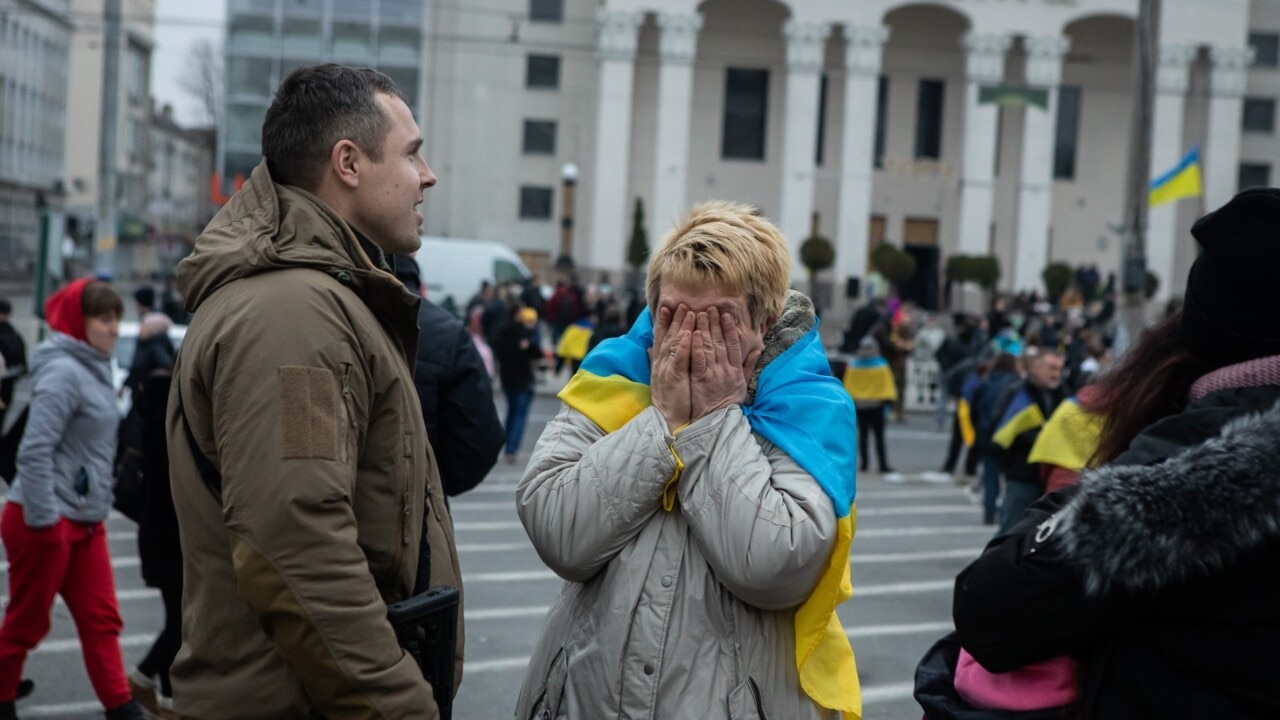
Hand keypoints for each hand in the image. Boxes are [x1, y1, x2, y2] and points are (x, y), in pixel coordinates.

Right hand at [649, 305, 692, 430]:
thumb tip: (649, 348)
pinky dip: (685, 345)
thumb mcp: (661, 378)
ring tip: (690, 312)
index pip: (661, 337)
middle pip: (669, 335)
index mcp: (659, 362)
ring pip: (675, 343)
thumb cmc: (668, 399)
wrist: (667, 419)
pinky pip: (680, 358)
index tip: (667, 306)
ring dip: (682, 326)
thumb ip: (655, 361)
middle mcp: (661, 362)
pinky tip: (690, 334)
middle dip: (675, 318)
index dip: (664, 321)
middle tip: (682, 303)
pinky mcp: (675, 377)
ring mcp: (667, 369)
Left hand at [690, 307, 757, 419]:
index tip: (727, 315)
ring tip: (700, 314)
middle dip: (715, 323)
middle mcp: (726, 370)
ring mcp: (714, 374)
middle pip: (721, 342)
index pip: (734, 345)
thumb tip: (757, 350)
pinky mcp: (701, 380)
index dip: (731, 329)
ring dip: (705, 329)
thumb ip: (748, 366)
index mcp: (735, 370)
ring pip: (710, 347)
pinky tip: (694, 334)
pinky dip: (697, 346)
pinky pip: (699, 360)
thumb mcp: (743, 384)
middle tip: (710, 307)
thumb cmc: (728, 403)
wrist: (717, 421)